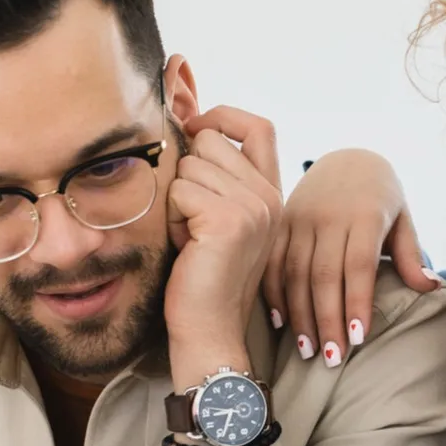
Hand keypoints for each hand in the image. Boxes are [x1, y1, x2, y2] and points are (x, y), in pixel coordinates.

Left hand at [164, 106, 282, 367]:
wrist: (209, 329)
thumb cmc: (203, 275)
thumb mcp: (217, 215)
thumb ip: (216, 174)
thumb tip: (186, 117)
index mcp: (273, 192)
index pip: (258, 126)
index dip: (222, 117)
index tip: (194, 130)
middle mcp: (270, 196)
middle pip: (211, 140)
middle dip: (188, 174)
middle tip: (193, 218)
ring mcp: (253, 207)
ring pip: (190, 166)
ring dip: (177, 200)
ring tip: (190, 236)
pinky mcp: (229, 221)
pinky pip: (179, 191)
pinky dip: (172, 218)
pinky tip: (186, 246)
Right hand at [262, 150, 435, 364]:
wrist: (346, 158)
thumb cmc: (381, 196)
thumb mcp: (403, 218)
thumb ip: (411, 254)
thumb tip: (429, 288)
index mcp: (363, 214)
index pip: (358, 266)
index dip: (357, 303)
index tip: (358, 340)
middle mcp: (328, 215)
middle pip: (324, 276)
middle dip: (327, 320)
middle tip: (332, 359)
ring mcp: (300, 217)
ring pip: (294, 272)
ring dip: (300, 314)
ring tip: (308, 351)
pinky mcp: (280, 220)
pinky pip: (271, 261)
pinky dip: (274, 293)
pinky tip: (281, 323)